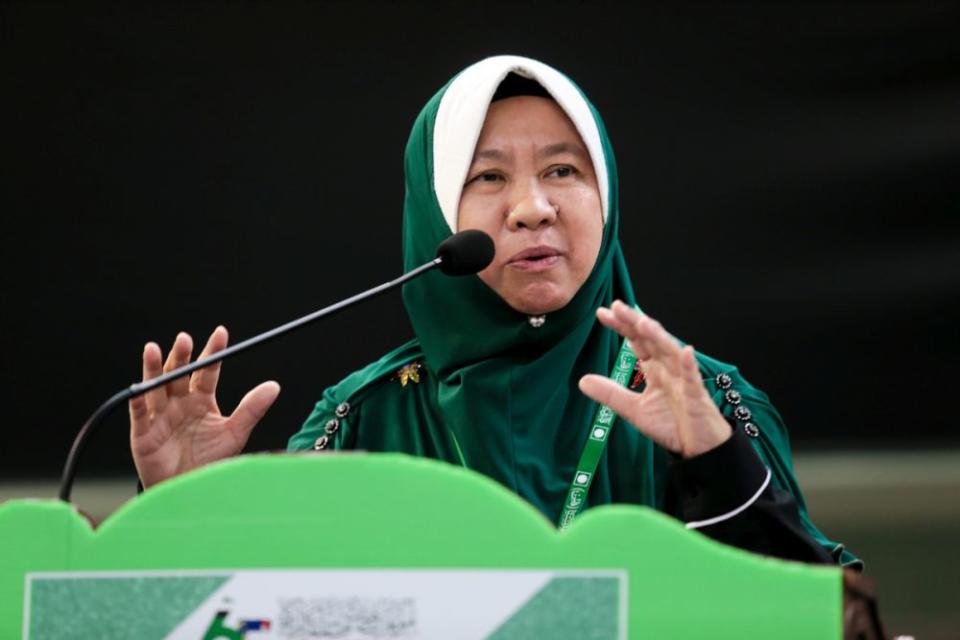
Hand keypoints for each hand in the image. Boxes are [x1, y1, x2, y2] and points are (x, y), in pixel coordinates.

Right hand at [128, 326, 280, 487]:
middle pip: (179, 374)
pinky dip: (139, 400)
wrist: (190, 489)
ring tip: (153, 350)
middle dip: (182, 356)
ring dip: (154, 369)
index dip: (213, 353)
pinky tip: (140, 388)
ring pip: (156, 387)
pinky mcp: (144, 433)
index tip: (221, 333)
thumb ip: (252, 409)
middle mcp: (180, 403)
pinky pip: (140, 414)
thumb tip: (274, 386)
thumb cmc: (210, 461)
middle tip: (185, 339)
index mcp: (201, 400)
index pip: (207, 371)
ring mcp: (161, 416)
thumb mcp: (235, 433)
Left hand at [578, 301, 730, 458]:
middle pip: (651, 340)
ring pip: (671, 353)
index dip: (622, 327)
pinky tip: (686, 352)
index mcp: (655, 369)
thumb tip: (582, 381)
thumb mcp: (634, 410)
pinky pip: (693, 378)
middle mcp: (669, 368)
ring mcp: (684, 379)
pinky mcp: (697, 395)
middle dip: (635, 323)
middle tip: (618, 306)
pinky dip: (690, 365)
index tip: (603, 313)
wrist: (698, 446)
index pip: (637, 342)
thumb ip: (611, 394)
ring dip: (658, 337)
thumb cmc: (672, 424)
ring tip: (643, 323)